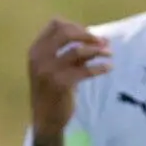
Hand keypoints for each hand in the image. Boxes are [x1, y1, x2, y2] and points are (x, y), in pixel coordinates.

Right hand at [27, 18, 110, 137]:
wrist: (46, 121)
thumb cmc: (52, 93)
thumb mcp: (58, 68)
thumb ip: (71, 53)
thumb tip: (99, 39)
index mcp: (36, 50)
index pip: (55, 25)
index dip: (75, 26)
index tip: (89, 35)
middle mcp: (39, 57)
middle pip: (66, 32)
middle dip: (87, 34)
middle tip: (102, 41)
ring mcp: (48, 70)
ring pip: (77, 50)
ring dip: (97, 49)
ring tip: (109, 53)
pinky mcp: (61, 83)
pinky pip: (85, 70)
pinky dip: (99, 67)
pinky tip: (108, 68)